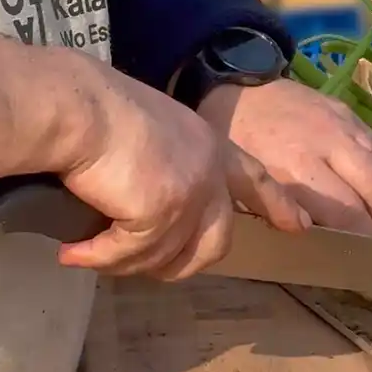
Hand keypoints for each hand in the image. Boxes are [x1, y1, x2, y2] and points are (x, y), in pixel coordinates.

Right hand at [53, 58, 309, 279]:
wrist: (78, 106)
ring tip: (89, 251)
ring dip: (125, 261)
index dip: (275, 203)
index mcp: (209, 144)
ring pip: (166, 258)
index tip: (298, 225)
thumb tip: (147, 203)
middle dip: (181, 264)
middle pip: (215, 242)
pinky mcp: (159, 215)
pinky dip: (98, 258)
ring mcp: (189, 194)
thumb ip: (168, 163)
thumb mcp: (152, 131)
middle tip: (141, 263)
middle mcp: (208, 171)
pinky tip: (73, 253)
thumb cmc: (99, 108)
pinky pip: (126, 256)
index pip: (253, 178)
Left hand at [197, 78, 371, 234]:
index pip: (347, 215)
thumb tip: (309, 234)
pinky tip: (365, 179)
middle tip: (370, 235)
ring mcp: (341, 125)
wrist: (234, 88)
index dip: (358, 238)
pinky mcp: (346, 110)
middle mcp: (326, 146)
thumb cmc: (234, 142)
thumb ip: (278, 210)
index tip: (357, 254)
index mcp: (295, 171)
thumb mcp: (244, 183)